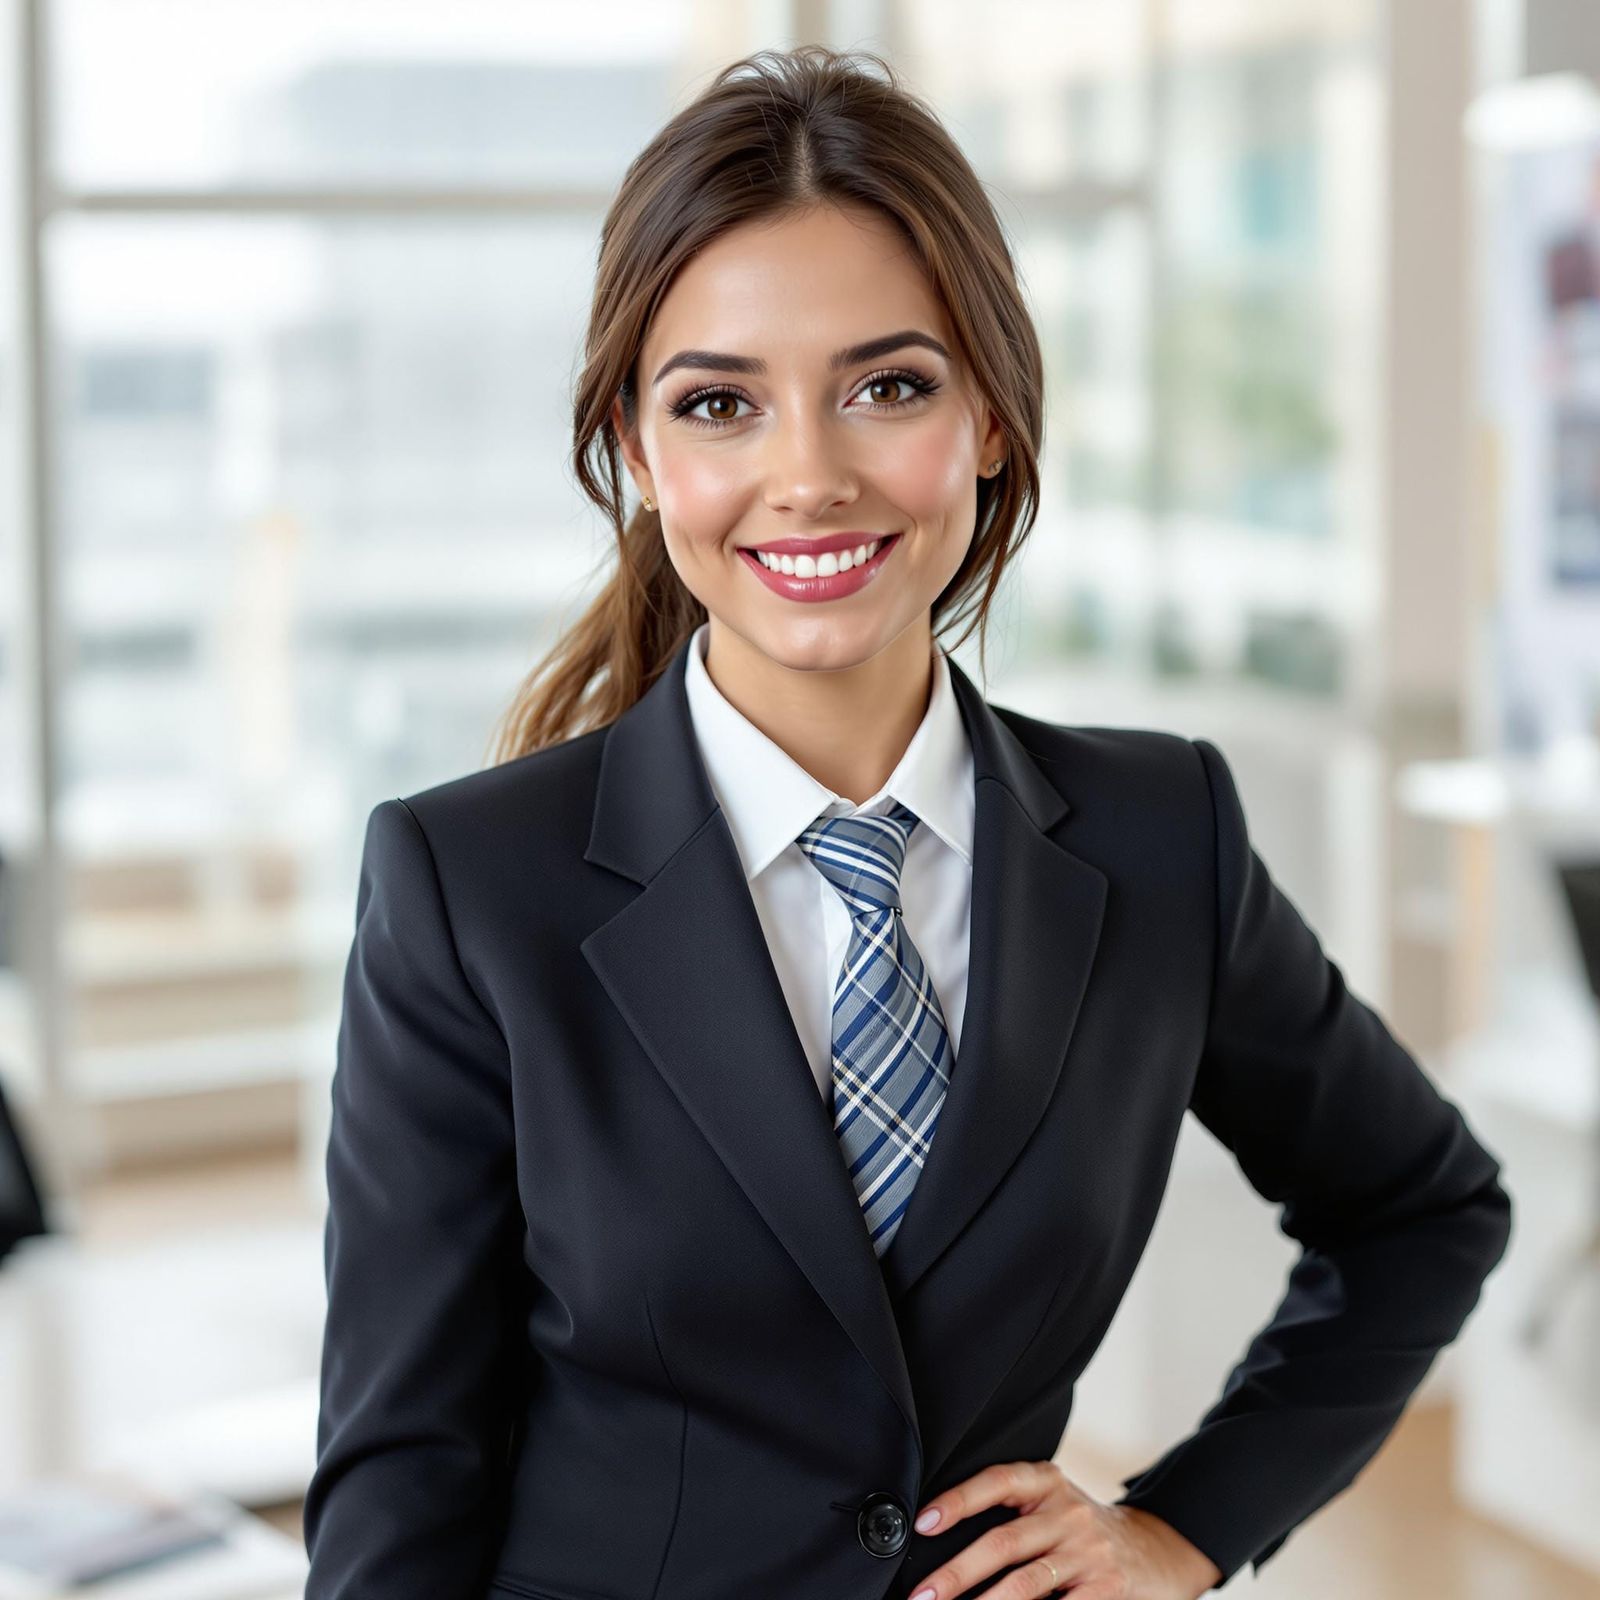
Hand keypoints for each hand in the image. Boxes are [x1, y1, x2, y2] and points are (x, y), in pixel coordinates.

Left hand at [906, 1459, 1222, 1598]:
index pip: (997, 1481)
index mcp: (1047, 1483)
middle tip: (923, 1594)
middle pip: (1003, 1541)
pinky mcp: (1107, 1590)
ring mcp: (1089, 1552)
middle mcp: (1067, 1513)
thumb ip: (1013, 1512)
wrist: (1156, 1549)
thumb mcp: (1053, 1504)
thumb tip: (944, 1539)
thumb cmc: (1084, 1530)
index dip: (958, 1501)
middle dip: (956, 1573)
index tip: (923, 1523)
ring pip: (1026, 1583)